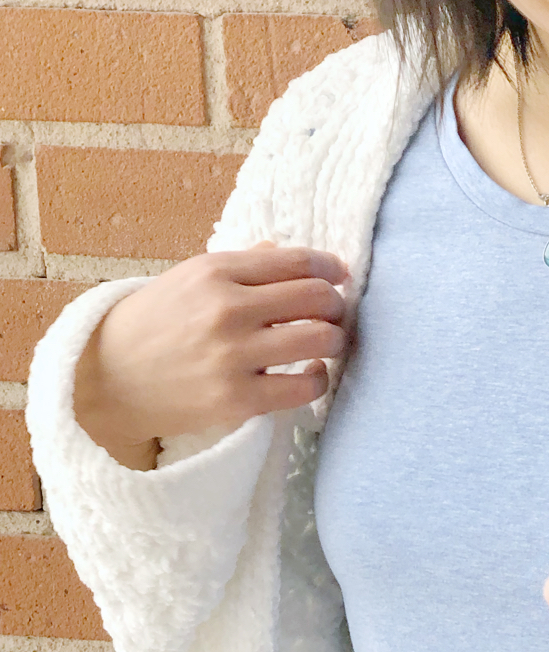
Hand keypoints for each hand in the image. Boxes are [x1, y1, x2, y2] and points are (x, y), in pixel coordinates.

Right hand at [73, 239, 351, 465]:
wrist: (108, 377)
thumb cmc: (155, 324)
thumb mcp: (189, 279)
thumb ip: (243, 265)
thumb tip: (291, 252)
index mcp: (215, 271)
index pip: (296, 261)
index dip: (329, 268)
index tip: (339, 276)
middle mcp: (227, 308)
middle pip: (317, 298)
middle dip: (336, 305)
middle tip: (334, 314)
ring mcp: (233, 355)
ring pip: (321, 339)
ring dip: (335, 340)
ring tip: (326, 344)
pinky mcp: (237, 399)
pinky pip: (306, 387)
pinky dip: (318, 379)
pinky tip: (310, 374)